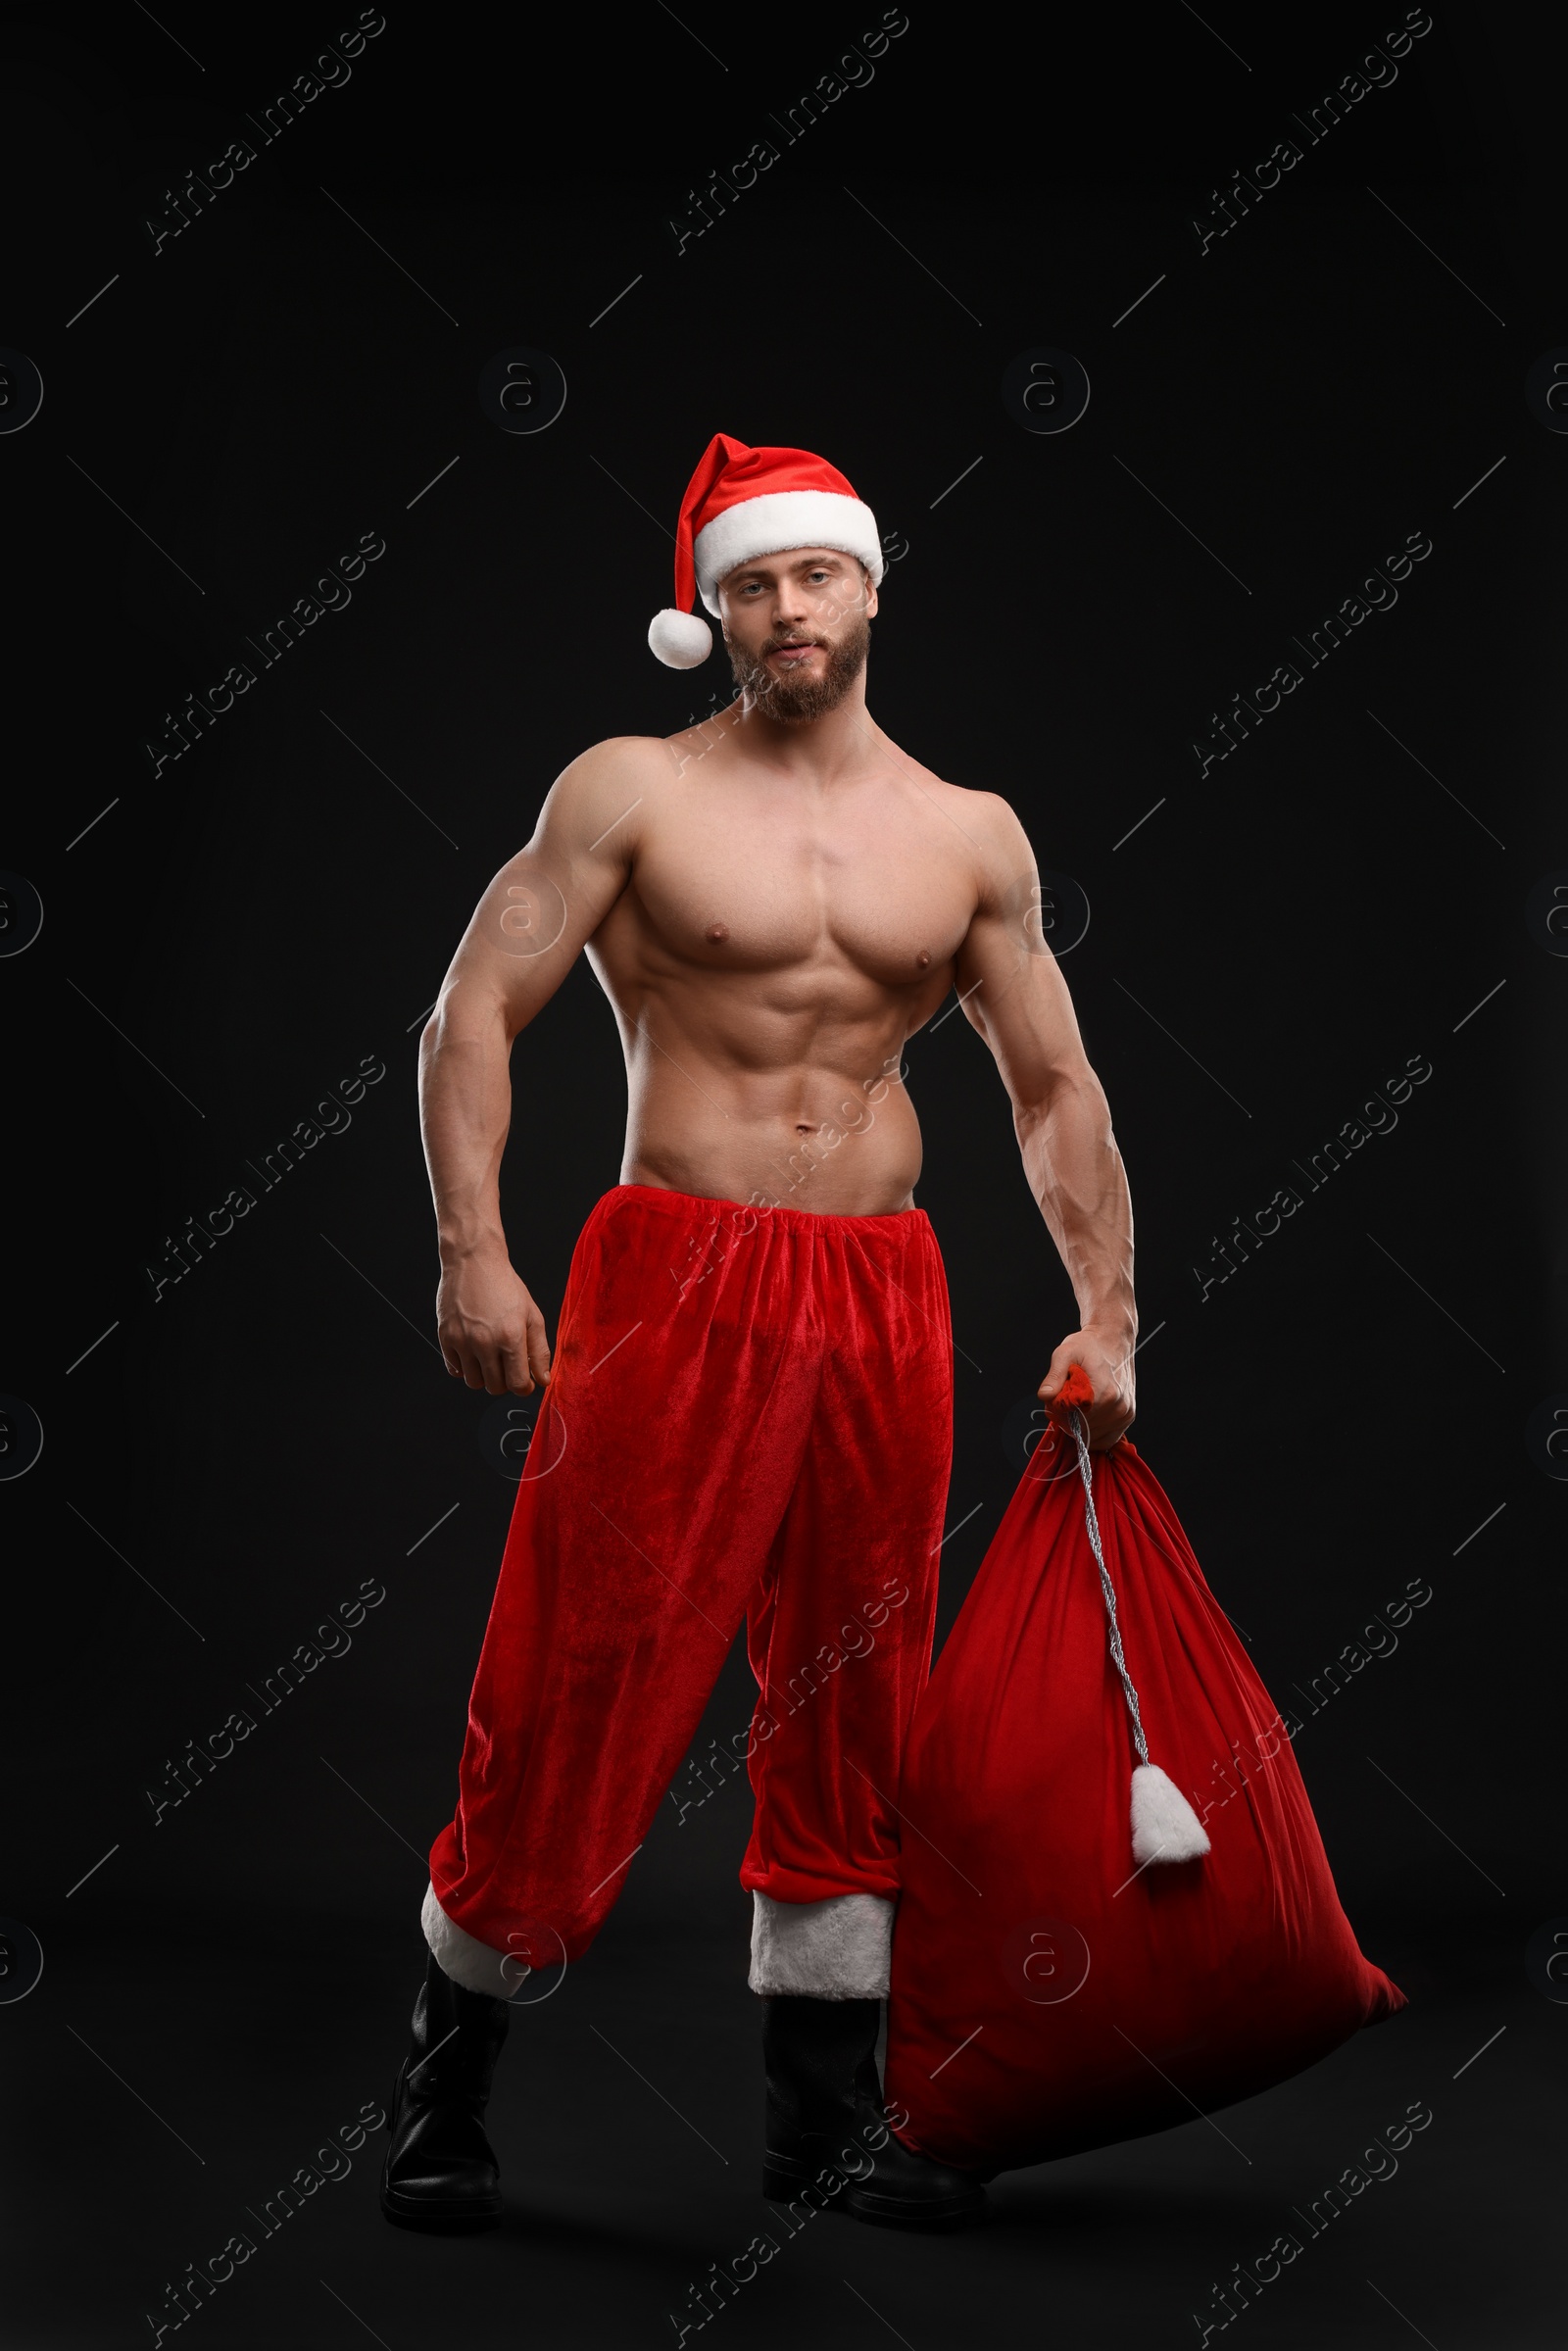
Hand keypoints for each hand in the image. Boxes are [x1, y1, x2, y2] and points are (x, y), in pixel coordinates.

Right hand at [436, 1247, 551, 1394]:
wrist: (474, 1261)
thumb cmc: (505, 1285)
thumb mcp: (532, 1315)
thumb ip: (540, 1351)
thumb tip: (543, 1380)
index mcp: (511, 1337)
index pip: (517, 1384)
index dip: (524, 1387)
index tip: (525, 1381)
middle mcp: (484, 1342)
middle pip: (495, 1387)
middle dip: (505, 1382)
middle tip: (508, 1366)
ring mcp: (462, 1341)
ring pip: (473, 1383)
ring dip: (484, 1377)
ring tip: (490, 1358)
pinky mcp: (445, 1337)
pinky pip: (454, 1370)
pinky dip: (464, 1368)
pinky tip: (473, 1353)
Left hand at [1037, 1326, 1134, 1450]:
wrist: (1113, 1340)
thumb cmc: (1088, 1346)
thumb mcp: (1065, 1353)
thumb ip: (1054, 1376)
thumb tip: (1045, 1395)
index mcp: (1103, 1394)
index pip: (1073, 1422)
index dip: (1060, 1415)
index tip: (1057, 1401)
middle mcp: (1117, 1407)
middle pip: (1082, 1430)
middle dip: (1069, 1420)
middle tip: (1066, 1401)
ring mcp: (1125, 1414)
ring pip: (1093, 1437)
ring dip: (1082, 1427)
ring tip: (1079, 1404)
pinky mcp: (1128, 1417)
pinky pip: (1107, 1438)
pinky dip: (1094, 1433)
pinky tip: (1088, 1416)